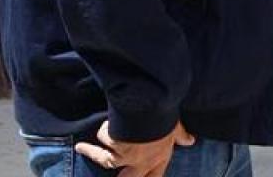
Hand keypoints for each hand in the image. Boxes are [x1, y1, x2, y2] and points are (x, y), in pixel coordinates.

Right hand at [74, 120, 194, 176]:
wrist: (152, 103)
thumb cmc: (165, 115)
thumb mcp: (175, 126)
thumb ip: (180, 136)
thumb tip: (190, 141)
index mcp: (160, 156)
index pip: (154, 176)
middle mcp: (143, 160)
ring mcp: (127, 155)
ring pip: (106, 160)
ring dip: (92, 153)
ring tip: (81, 147)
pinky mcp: (114, 145)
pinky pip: (103, 137)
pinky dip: (102, 130)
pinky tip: (97, 122)